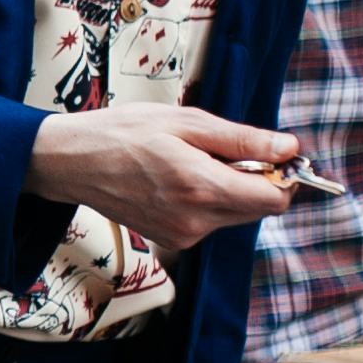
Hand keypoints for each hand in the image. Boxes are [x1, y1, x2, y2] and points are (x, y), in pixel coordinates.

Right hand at [33, 103, 298, 255]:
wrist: (73, 163)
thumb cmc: (124, 133)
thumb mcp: (187, 122)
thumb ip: (243, 140)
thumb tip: (288, 148)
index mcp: (203, 188)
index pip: (275, 199)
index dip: (283, 175)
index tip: (271, 153)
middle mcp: (197, 221)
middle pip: (259, 209)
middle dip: (257, 181)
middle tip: (225, 151)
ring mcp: (184, 235)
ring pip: (236, 215)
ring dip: (231, 190)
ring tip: (193, 162)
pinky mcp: (174, 240)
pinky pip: (211, 221)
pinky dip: (209, 200)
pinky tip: (180, 179)